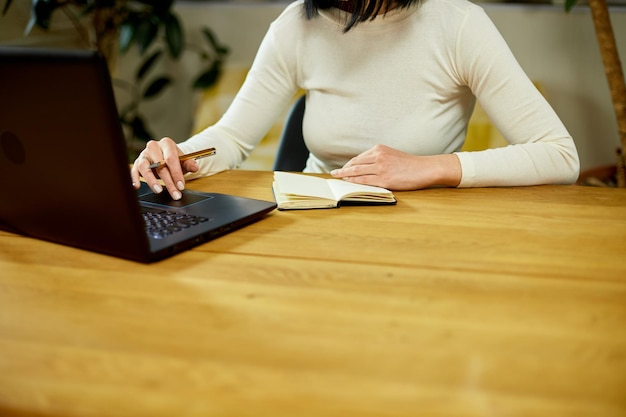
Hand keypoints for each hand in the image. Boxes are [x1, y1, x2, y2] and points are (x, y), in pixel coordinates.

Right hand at [130, 137, 198, 199]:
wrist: (165, 156)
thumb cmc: (174, 159)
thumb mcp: (183, 160)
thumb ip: (189, 163)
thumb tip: (195, 167)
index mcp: (166, 144)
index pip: (171, 158)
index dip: (176, 173)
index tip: (181, 186)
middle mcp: (153, 147)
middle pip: (159, 165)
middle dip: (168, 182)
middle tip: (175, 193)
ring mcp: (144, 155)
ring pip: (144, 167)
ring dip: (151, 180)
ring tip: (158, 190)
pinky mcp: (136, 162)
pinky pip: (133, 170)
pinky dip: (134, 179)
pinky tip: (136, 186)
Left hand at [330, 144, 461, 189]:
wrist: (425, 168)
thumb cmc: (410, 164)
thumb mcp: (392, 155)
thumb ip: (379, 158)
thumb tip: (365, 167)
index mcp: (379, 149)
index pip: (359, 158)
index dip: (349, 164)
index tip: (342, 168)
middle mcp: (378, 156)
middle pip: (355, 164)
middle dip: (343, 169)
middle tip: (334, 174)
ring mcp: (380, 167)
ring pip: (357, 172)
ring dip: (345, 176)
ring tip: (337, 179)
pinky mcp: (384, 179)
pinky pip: (364, 181)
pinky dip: (354, 182)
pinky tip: (348, 184)